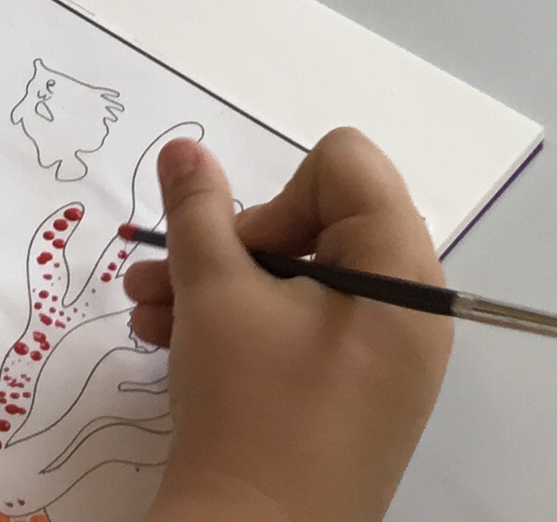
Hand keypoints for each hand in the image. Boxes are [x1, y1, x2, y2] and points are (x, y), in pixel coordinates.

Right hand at [125, 131, 448, 521]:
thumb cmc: (246, 408)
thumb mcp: (213, 294)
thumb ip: (198, 208)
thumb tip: (184, 148)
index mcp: (402, 274)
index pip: (348, 167)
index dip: (278, 194)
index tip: (237, 253)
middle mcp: (410, 311)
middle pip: (320, 221)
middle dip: (232, 244)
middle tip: (176, 275)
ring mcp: (387, 361)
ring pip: (299, 282)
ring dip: (218, 283)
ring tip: (146, 309)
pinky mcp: (358, 399)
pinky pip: (305, 332)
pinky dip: (243, 326)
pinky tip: (169, 341)